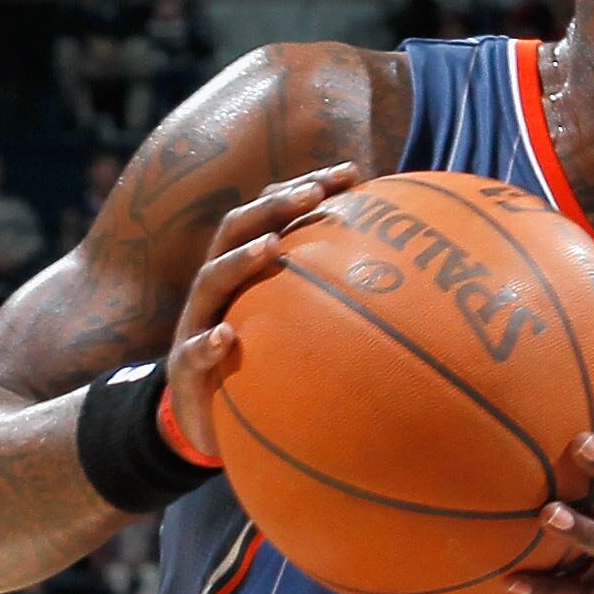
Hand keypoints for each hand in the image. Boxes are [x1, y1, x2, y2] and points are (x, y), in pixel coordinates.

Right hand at [165, 162, 364, 456]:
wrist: (207, 420)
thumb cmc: (262, 364)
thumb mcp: (297, 325)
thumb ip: (332, 297)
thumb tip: (406, 277)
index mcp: (245, 268)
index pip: (272, 212)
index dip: (308, 186)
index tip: (352, 172)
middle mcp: (219, 287)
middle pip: (237, 230)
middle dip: (274, 205)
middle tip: (313, 193)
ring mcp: (198, 322)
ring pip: (211, 279)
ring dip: (240, 259)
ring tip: (270, 246)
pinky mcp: (187, 366)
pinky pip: (192, 352)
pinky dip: (207, 342)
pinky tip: (226, 336)